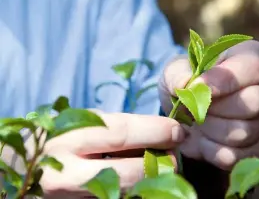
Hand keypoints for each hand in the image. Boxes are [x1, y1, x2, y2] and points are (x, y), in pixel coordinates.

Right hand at [25, 112, 184, 197]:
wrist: (25, 168)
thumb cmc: (62, 137)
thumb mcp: (83, 122)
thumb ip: (114, 128)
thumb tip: (159, 132)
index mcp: (69, 137)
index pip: (121, 133)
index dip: (155, 131)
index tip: (177, 130)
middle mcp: (66, 171)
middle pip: (127, 171)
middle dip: (159, 163)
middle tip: (174, 155)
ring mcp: (71, 197)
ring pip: (124, 193)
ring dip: (150, 181)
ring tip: (161, 168)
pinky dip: (135, 191)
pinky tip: (143, 181)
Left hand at [159, 40, 258, 170]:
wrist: (187, 110)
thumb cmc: (187, 82)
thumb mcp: (175, 70)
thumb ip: (177, 72)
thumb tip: (186, 84)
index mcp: (253, 57)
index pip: (253, 66)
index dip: (223, 80)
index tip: (196, 87)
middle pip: (252, 102)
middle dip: (213, 108)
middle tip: (193, 107)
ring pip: (243, 132)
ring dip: (210, 129)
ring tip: (197, 120)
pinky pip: (237, 156)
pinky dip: (212, 150)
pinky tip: (204, 138)